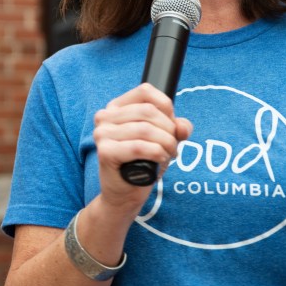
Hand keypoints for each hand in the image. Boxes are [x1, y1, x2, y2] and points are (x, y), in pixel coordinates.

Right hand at [92, 83, 192, 211]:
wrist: (125, 194)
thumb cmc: (143, 163)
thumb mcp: (163, 140)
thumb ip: (176, 128)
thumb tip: (183, 126)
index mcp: (116, 107)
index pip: (145, 91)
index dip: (166, 107)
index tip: (171, 126)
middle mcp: (104, 116)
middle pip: (148, 110)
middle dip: (169, 130)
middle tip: (173, 147)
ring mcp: (102, 133)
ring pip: (146, 129)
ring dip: (166, 143)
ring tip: (168, 155)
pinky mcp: (105, 152)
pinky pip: (139, 147)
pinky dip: (156, 153)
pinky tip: (159, 160)